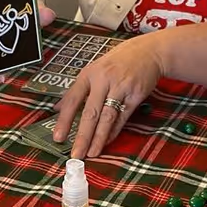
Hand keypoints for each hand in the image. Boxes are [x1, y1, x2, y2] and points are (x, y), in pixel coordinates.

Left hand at [54, 34, 163, 158]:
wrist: (148, 52)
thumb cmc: (118, 62)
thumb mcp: (94, 70)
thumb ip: (77, 90)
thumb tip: (57, 108)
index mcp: (89, 74)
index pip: (72, 100)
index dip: (64, 120)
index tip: (58, 137)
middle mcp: (103, 80)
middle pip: (90, 113)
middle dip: (82, 136)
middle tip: (76, 154)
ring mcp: (121, 88)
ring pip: (107, 118)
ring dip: (98, 138)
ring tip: (91, 153)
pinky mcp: (135, 95)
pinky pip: (122, 117)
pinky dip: (114, 131)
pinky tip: (106, 142)